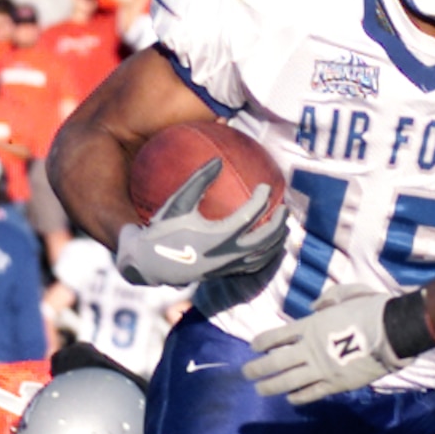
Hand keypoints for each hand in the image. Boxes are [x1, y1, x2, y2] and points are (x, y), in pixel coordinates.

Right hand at [114, 160, 287, 286]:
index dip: (261, 199)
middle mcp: (227, 254)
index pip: (250, 215)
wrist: (149, 264)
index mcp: (217, 236)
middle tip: (285, 208)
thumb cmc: (162, 230)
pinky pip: (253, 266)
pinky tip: (269, 245)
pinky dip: (266, 256)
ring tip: (284, 228)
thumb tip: (218, 160)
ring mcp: (228, 267)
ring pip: (263, 256)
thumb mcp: (177, 204)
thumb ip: (198, 181)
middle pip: (265, 239)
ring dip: (277, 241)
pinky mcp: (225, 273)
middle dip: (279, 223)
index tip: (265, 186)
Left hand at [243, 285, 409, 403]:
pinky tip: (291, 399)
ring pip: (289, 381)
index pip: (277, 336)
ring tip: (260, 390)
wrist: (394, 332)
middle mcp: (310, 349)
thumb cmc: (373, 308)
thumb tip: (316, 306)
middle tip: (246, 373)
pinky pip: (312, 393)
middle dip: (257, 368)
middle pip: (276, 362)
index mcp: (311, 326)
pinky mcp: (336, 384)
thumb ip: (328, 299)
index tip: (252, 347)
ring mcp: (322, 369)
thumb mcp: (348, 293)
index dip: (262, 342)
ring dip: (271, 386)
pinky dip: (299, 397)